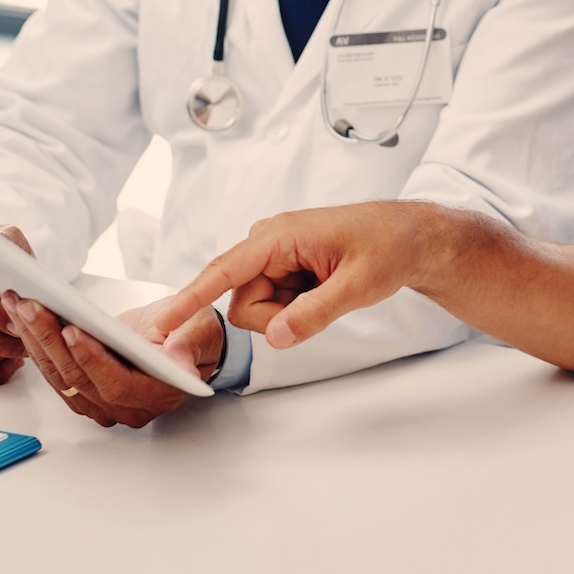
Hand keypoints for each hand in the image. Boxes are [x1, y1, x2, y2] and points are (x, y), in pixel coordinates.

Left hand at [3, 294, 225, 428]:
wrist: (182, 337)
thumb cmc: (191, 332)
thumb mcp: (198, 330)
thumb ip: (187, 346)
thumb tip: (179, 363)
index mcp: (158, 395)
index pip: (116, 384)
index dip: (92, 360)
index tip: (72, 329)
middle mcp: (126, 408)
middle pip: (79, 380)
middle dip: (51, 341)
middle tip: (30, 306)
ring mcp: (102, 404)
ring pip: (60, 377)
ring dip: (35, 340)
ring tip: (18, 304)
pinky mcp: (85, 391)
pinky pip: (55, 373)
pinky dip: (37, 345)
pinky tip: (23, 318)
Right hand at [151, 201, 453, 350]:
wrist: (410, 237)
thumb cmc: (388, 247)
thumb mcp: (358, 285)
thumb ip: (315, 313)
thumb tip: (275, 337)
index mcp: (280, 236)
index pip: (224, 271)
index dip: (191, 298)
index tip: (162, 323)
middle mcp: (268, 243)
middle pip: (243, 303)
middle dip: (276, 317)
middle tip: (323, 300)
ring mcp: (274, 257)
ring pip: (257, 308)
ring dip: (288, 313)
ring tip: (327, 290)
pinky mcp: (282, 268)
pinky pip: (273, 305)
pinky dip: (295, 309)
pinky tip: (323, 290)